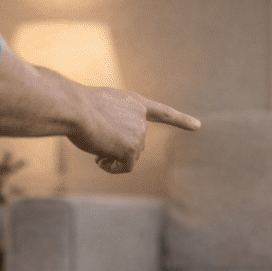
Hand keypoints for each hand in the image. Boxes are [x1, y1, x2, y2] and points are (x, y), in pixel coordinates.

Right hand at [67, 86, 200, 174]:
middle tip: (97, 139)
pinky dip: (113, 168)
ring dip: (112, 156)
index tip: (198, 126)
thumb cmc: (77, 107)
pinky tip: (100, 159)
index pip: (162, 112)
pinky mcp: (132, 148)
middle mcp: (141, 117)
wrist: (73, 108)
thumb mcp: (98, 109)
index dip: (180, 120)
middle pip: (135, 143)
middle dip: (118, 148)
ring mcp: (139, 133)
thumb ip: (114, 124)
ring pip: (129, 155)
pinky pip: (126, 167)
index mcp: (134, 102)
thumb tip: (116, 151)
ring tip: (95, 142)